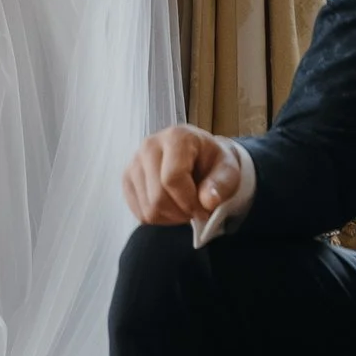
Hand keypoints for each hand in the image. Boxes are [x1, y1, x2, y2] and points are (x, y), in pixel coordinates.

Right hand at [122, 121, 250, 226]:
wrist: (200, 157)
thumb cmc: (214, 163)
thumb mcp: (228, 170)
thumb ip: (221, 184)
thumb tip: (207, 201)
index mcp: (176, 137)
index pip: (172, 178)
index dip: (189, 202)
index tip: (204, 209)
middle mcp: (150, 145)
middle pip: (158, 197)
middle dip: (181, 213)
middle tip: (195, 210)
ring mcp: (134, 161)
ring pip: (148, 209)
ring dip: (170, 217)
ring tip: (183, 206)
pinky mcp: (127, 178)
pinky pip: (139, 213)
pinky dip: (158, 218)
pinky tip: (170, 206)